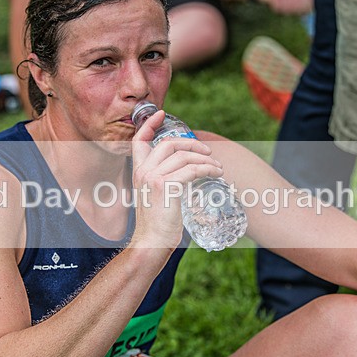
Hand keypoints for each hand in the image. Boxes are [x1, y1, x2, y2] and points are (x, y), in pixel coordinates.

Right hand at [131, 110, 222, 248]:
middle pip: (169, 143)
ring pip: (184, 156)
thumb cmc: (156, 225)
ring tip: (218, 167)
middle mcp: (144, 171)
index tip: (162, 114)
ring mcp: (154, 178)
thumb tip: (185, 173)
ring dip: (206, 159)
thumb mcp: (155, 198)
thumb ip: (163, 181)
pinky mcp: (167, 187)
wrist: (151, 243)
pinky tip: (216, 174)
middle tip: (208, 152)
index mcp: (138, 172)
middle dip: (192, 144)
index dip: (149, 124)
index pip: (139, 140)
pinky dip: (208, 169)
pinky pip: (192, 170)